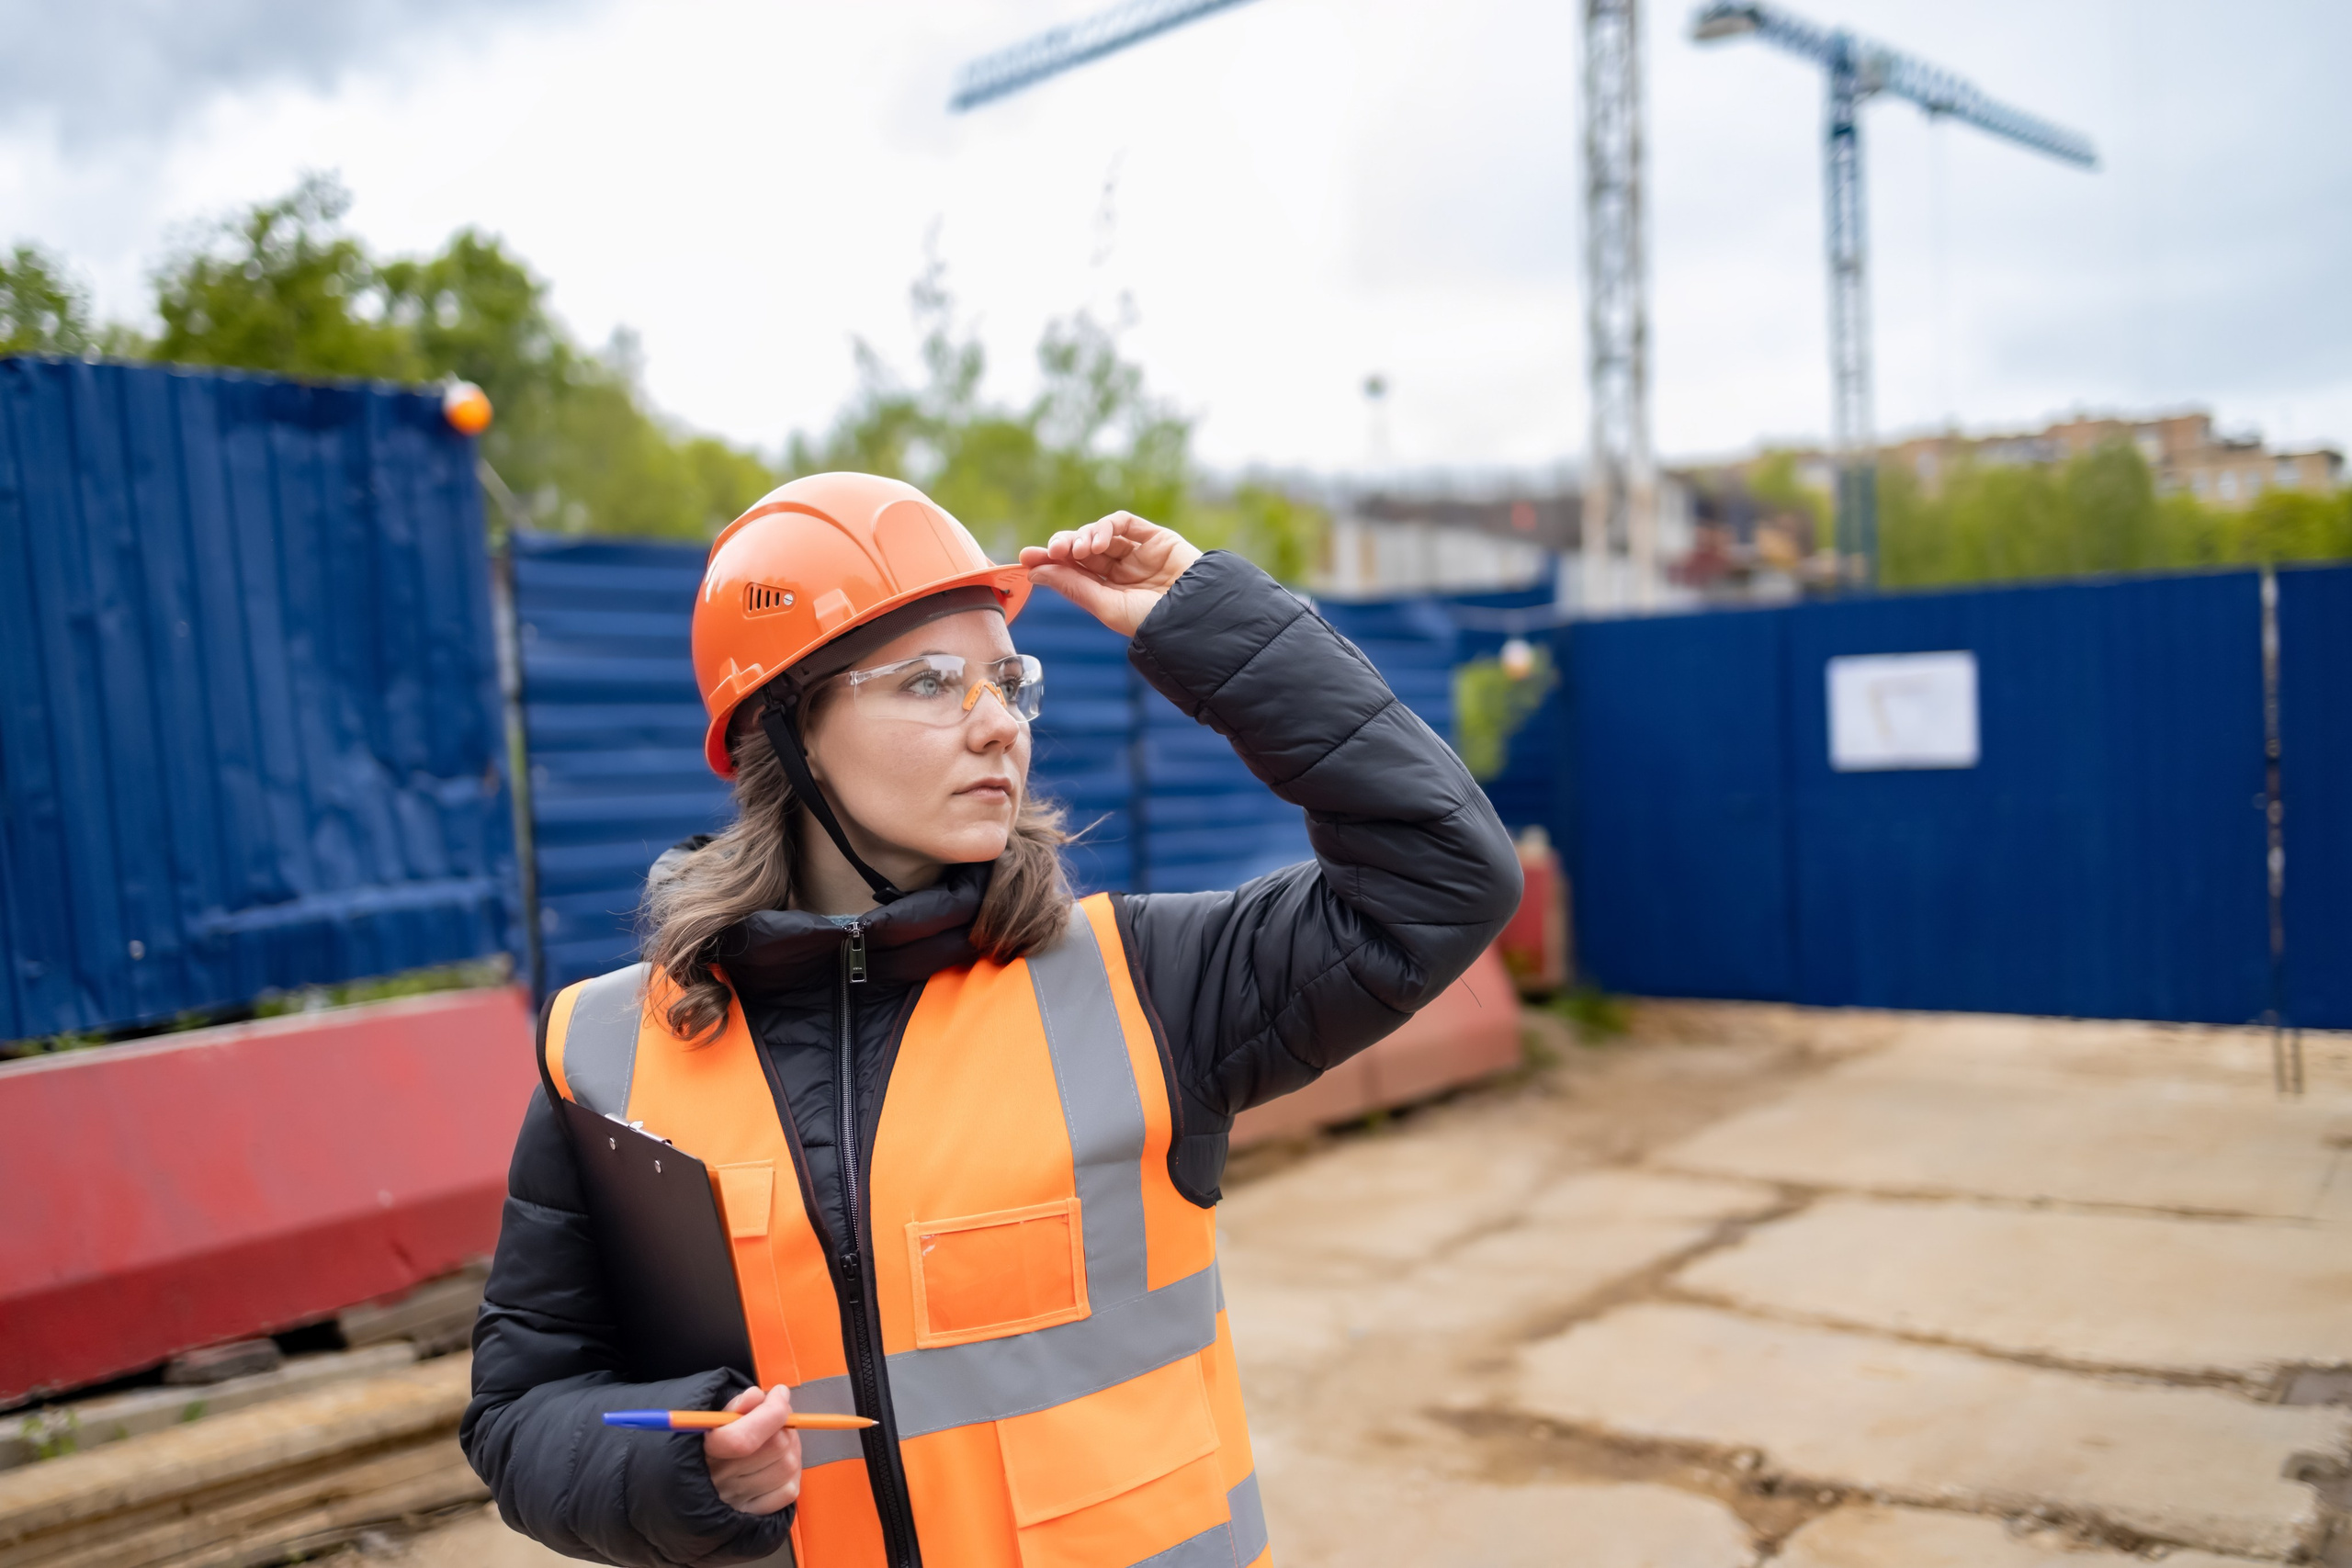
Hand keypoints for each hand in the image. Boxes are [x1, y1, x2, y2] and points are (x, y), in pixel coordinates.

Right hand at [703, 1383, 802, 1514]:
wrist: (687, 1483)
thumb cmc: (707, 1442)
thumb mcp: (713, 1417)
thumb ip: (735, 1406)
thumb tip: (756, 1396)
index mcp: (705, 1451)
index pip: (743, 1438)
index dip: (771, 1412)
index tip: (779, 1394)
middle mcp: (719, 1480)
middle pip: (775, 1448)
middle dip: (785, 1425)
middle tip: (779, 1418)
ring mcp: (737, 1500)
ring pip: (788, 1467)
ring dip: (792, 1447)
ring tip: (780, 1439)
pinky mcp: (751, 1514)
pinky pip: (789, 1490)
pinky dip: (791, 1473)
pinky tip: (778, 1463)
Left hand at [1021, 512, 1201, 636]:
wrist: (1198, 617)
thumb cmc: (1154, 622)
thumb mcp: (1107, 607)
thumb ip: (1073, 586)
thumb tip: (1035, 571)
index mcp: (1108, 592)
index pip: (1073, 571)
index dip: (1049, 562)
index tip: (1027, 557)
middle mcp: (1121, 571)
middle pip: (1082, 549)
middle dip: (1063, 546)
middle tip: (1051, 551)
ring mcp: (1137, 552)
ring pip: (1100, 534)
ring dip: (1083, 536)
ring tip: (1079, 550)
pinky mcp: (1155, 537)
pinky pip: (1123, 522)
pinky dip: (1105, 526)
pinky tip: (1097, 541)